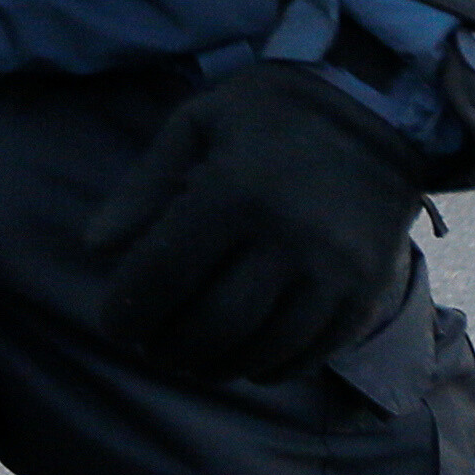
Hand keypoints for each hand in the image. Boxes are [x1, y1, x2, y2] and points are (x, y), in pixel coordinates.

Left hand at [86, 59, 432, 382]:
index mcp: (234, 192)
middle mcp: (287, 238)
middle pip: (213, 324)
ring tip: (192, 358)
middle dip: (170, 346)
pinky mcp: (367, 290)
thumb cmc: (271, 111)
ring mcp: (333, 270)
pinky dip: (271, 368)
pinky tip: (246, 361)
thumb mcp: (196, 124)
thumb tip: (95, 249)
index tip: (115, 326)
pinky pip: (312, 352)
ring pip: (262, 347)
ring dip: (217, 364)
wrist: (378, 107)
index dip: (131, 310)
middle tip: (152, 346)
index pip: (166, 274)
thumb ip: (143, 186)